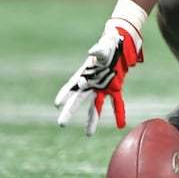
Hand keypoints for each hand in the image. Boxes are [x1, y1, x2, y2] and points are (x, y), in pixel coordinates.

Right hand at [54, 4, 145, 135]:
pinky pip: (117, 102)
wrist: (121, 43)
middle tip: (61, 124)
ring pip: (96, 106)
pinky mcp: (115, 87)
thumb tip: (92, 52)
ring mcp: (103, 86)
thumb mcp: (105, 45)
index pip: (72, 85)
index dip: (65, 94)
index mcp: (86, 72)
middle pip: (79, 100)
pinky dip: (119, 112)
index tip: (57, 104)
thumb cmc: (110, 43)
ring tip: (88, 134)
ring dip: (92, 119)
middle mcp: (92, 82)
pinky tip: (120, 125)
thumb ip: (100, 50)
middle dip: (70, 112)